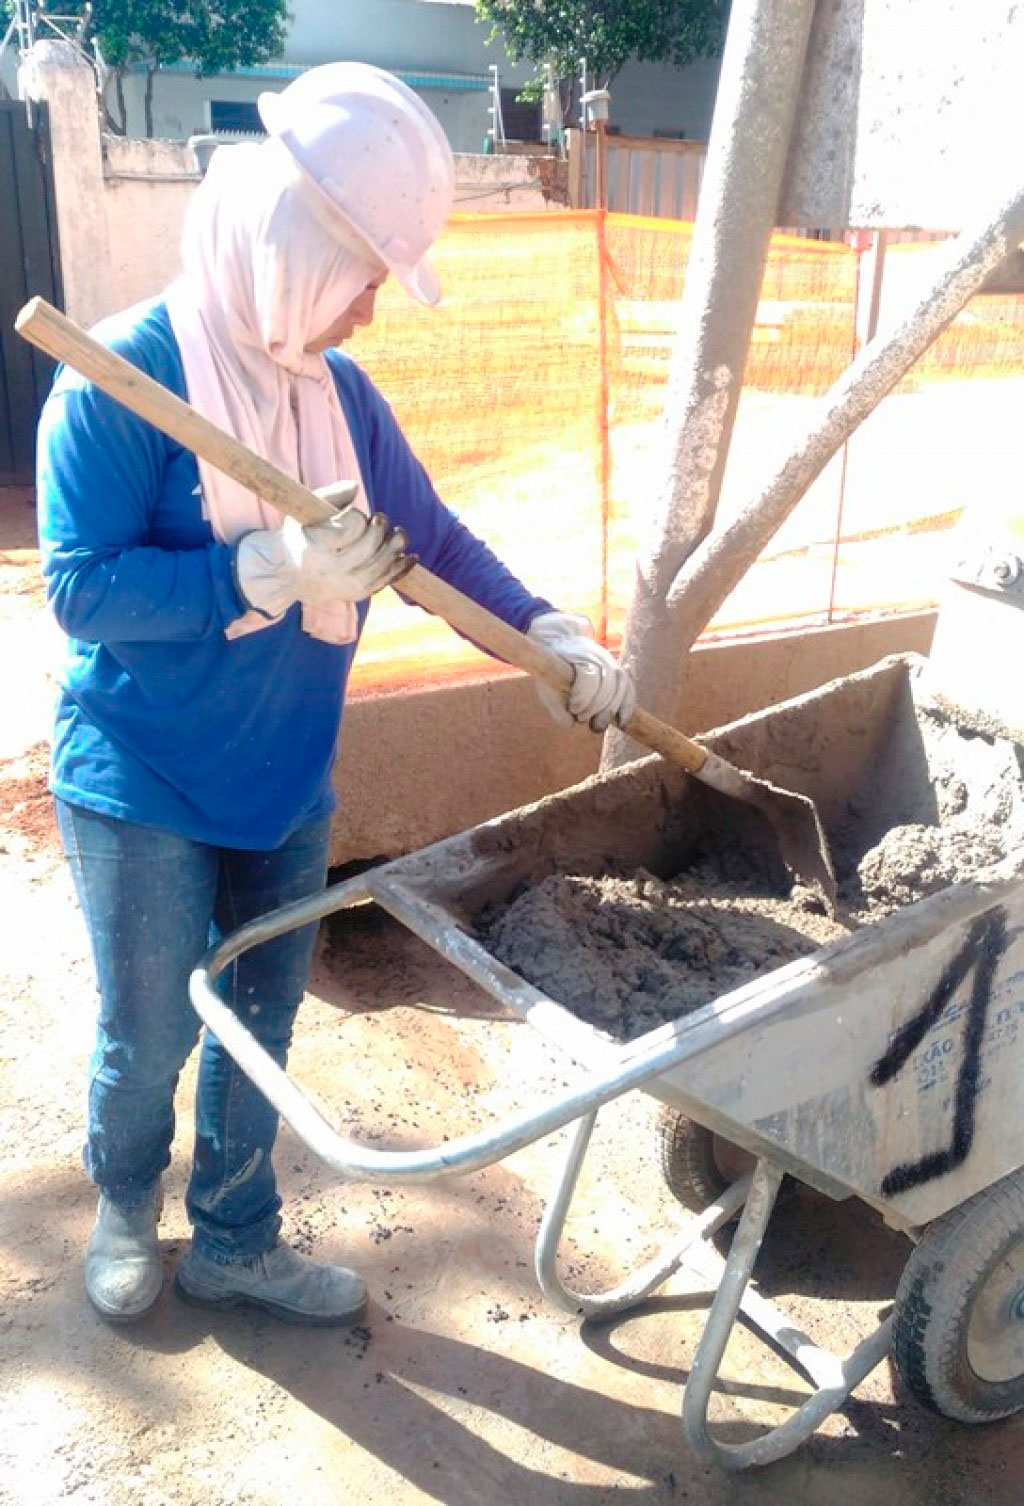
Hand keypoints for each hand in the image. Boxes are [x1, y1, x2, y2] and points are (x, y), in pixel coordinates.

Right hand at [235, 503, 412, 618]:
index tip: (355, 513)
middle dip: (380, 528)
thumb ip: (330, 495)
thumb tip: (355, 487)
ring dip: (395, 545)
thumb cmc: (301, 535)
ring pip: (381, 565)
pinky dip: (402, 567)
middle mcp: (330, 571)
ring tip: (399, 533)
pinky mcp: (358, 594)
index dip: (358, 516)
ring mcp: (346, 586)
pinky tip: (411, 556)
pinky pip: (385, 580)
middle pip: (368, 547)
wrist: (290, 575)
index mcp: (314, 548)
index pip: (349, 528)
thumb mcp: (306, 512)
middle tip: (379, 518)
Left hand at [526, 611, 635, 731]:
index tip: (573, 710)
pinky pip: (630, 690)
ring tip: (598, 726)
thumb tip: (571, 723)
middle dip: (596, 707)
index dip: (583, 697)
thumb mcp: (547, 686)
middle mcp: (599, 656)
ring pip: (621, 686)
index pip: (589, 676)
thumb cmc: (553, 670)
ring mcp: (612, 663)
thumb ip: (555, 706)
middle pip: (607, 684)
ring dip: (611, 710)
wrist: (563, 645)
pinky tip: (622, 722)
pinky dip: (627, 707)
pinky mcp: (619, 673)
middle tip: (582, 720)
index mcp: (578, 654)